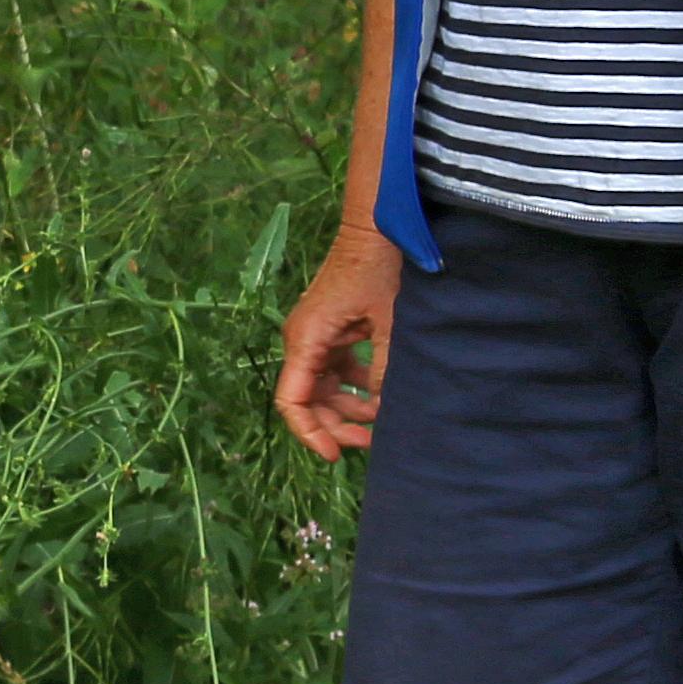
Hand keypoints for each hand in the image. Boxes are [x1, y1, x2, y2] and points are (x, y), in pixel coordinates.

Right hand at [273, 225, 401, 460]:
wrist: (376, 227)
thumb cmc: (379, 269)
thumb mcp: (390, 323)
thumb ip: (385, 370)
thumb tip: (382, 411)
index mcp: (306, 340)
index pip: (292, 401)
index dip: (309, 434)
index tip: (335, 456)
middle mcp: (303, 341)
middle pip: (307, 400)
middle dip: (335, 426)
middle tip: (372, 442)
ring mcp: (316, 336)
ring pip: (323, 388)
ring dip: (347, 409)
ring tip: (381, 422)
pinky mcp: (331, 331)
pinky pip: (335, 371)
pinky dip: (354, 387)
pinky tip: (380, 394)